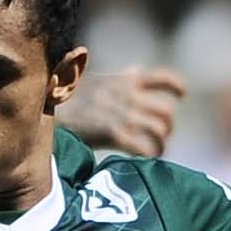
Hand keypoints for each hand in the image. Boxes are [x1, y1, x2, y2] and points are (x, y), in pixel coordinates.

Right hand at [63, 65, 187, 155]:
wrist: (47, 104)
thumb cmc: (67, 95)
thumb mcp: (96, 78)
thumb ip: (118, 79)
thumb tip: (133, 71)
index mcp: (125, 80)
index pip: (161, 79)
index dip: (176, 87)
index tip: (183, 95)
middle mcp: (129, 96)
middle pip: (165, 111)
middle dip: (167, 125)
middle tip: (162, 135)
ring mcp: (124, 115)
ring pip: (159, 130)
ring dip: (161, 142)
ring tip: (157, 150)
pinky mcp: (115, 134)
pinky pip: (145, 147)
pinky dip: (151, 155)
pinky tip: (149, 160)